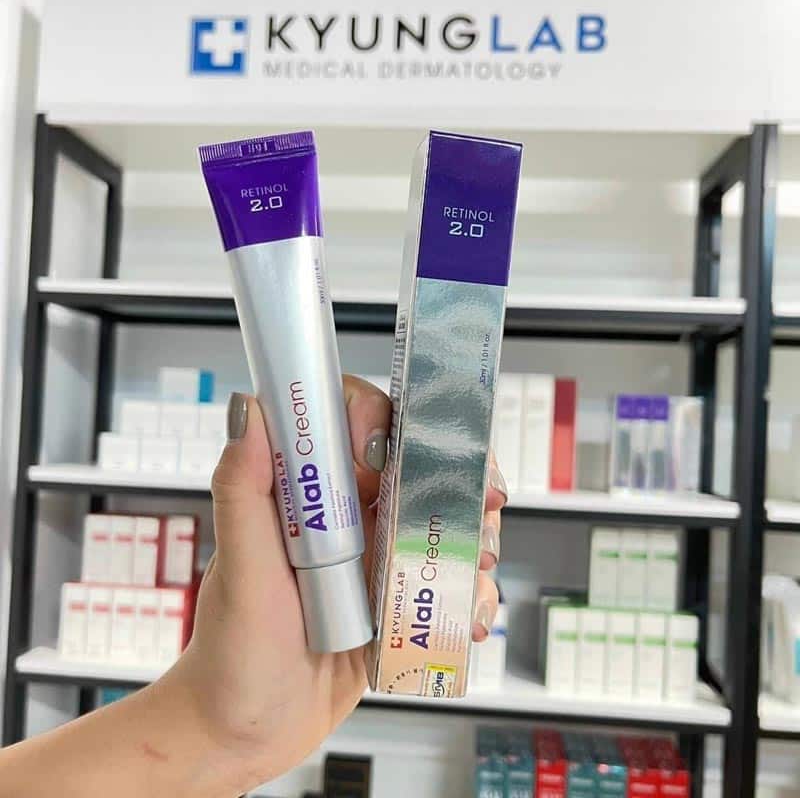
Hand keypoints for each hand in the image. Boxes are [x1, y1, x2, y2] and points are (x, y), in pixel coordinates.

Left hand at [168, 376, 507, 793]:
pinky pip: (447, 580)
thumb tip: (250, 410)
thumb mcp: (240, 570)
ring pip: (444, 520)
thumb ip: (242, 490)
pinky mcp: (399, 599)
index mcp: (312, 493)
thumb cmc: (231, 653)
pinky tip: (467, 617)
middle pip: (418, 464)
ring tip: (477, 564)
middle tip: (484, 498)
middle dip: (460, 475)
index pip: (356, 423)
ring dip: (475, 533)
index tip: (391, 456)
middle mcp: (349, 515)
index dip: (386, 422)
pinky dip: (469, 592)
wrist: (248, 733)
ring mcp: (378, 557)